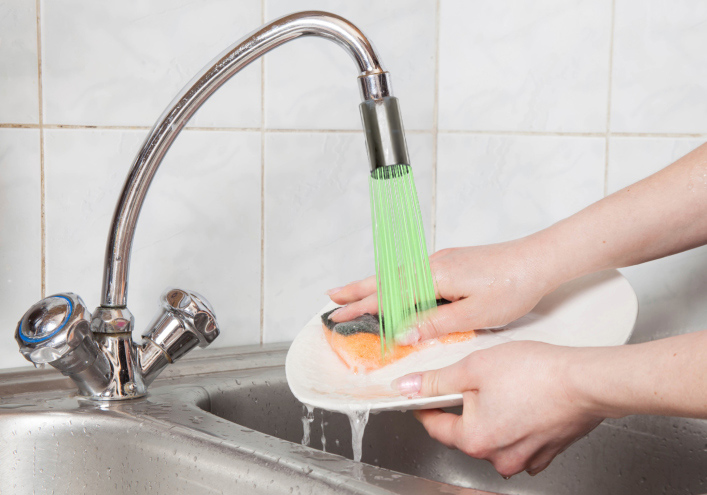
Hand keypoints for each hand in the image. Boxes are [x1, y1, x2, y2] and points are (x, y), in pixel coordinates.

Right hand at [327, 238, 557, 341]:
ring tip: (351, 293)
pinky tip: (391, 290)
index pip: (388, 296)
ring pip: (396, 275)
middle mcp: (433, 264)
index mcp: (435, 276)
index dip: (361, 309)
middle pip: (384, 280)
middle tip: (331, 300)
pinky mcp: (450, 263)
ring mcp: (441, 261)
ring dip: (371, 285)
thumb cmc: (513, 285)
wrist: (539, 260)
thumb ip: (434, 323)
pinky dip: (392, 283)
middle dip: (355, 291)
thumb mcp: (473, 314)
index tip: (339, 318)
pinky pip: (411, 274)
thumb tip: (401, 333)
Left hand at [393, 341, 602, 476]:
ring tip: (505, 387)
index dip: (425, 405)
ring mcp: (524, 458)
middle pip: (465, 432)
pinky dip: (516, 424)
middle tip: (474, 379)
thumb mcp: (474, 367)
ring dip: (491, 415)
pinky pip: (519, 441)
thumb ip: (437, 381)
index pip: (435, 425)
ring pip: (493, 436)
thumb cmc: (537, 373)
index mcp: (475, 439)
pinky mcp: (545, 453)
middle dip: (464, 407)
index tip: (422, 394)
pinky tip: (523, 403)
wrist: (586, 381)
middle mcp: (498, 457)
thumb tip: (409, 387)